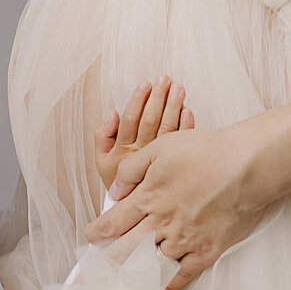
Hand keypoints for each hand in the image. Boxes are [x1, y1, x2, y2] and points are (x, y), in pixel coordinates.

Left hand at [85, 123, 267, 289]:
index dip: (96, 232)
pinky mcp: (207, 252)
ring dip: (134, 273)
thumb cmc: (207, 151)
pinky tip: (160, 288)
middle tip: (94, 268)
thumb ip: (132, 169)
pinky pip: (182, 276)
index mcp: (148, 198)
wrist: (246, 166)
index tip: (89, 235)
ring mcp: (184, 241)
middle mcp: (162, 224)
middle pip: (125, 249)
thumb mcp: (161, 147)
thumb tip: (114, 190)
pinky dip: (168, 284)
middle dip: (106, 260)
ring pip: (150, 265)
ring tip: (122, 281)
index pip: (113, 222)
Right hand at [93, 76, 193, 191]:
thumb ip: (102, 136)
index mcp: (122, 150)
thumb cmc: (118, 180)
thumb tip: (112, 113)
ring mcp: (159, 161)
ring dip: (173, 107)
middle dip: (157, 98)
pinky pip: (180, 144)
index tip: (145, 84)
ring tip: (178, 89)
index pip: (130, 119)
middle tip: (164, 79)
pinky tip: (188, 112)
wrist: (132, 209)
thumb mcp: (102, 160)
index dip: (137, 100)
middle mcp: (141, 155)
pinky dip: (185, 127)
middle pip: (149, 121)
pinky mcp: (173, 166)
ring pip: (166, 129)